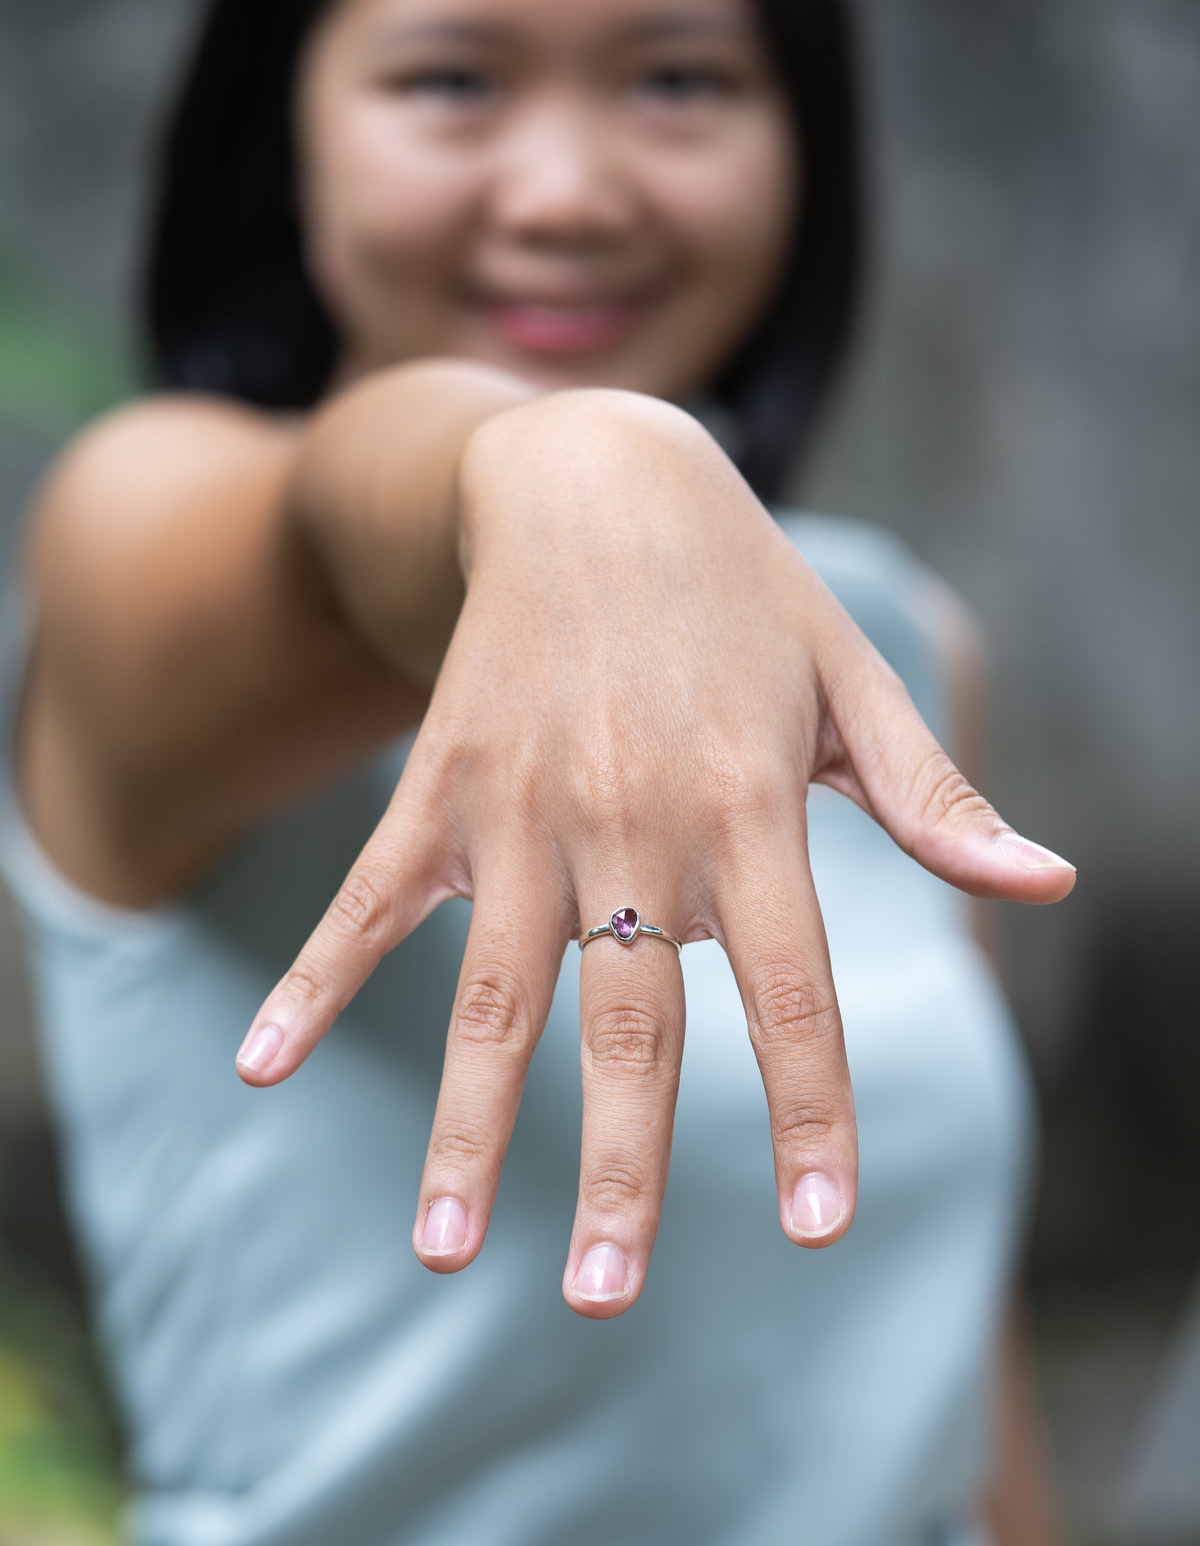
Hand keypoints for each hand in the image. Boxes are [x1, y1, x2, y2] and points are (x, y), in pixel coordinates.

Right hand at [235, 389, 1073, 1317]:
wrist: (590, 474)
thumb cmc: (741, 589)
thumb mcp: (853, 675)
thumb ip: (934, 797)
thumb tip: (1047, 885)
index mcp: (749, 800)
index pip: (792, 987)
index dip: (809, 1109)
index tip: (817, 1223)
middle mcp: (631, 816)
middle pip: (629, 1021)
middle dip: (619, 1168)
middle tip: (604, 1300)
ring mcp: (521, 805)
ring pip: (490, 991)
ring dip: (463, 1126)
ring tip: (440, 1252)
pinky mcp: (441, 785)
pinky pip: (370, 900)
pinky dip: (313, 979)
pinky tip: (258, 1066)